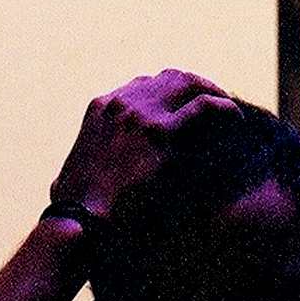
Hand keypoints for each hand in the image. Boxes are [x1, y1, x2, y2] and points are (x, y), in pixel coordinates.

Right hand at [46, 68, 239, 226]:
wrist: (79, 222)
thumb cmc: (73, 214)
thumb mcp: (66, 182)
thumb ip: (71, 174)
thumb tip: (63, 184)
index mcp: (99, 110)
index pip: (141, 86)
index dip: (169, 95)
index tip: (184, 108)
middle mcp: (120, 104)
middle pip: (168, 78)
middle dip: (195, 87)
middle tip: (214, 103)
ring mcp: (141, 115)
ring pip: (188, 83)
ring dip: (212, 92)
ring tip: (228, 111)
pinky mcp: (162, 134)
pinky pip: (205, 107)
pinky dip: (224, 109)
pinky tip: (235, 121)